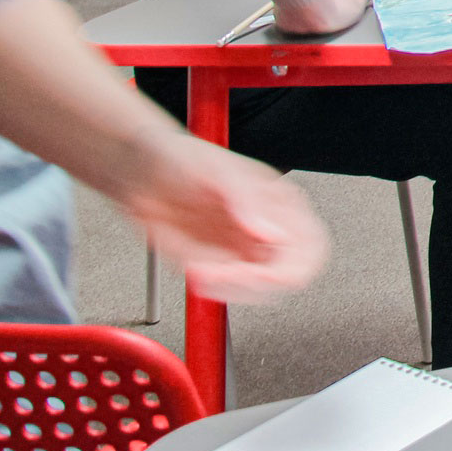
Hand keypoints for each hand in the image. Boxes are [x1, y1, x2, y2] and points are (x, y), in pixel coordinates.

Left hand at [120, 133, 329, 303]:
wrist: (140, 171)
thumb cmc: (183, 159)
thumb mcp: (219, 172)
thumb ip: (247, 201)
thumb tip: (271, 233)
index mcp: (280, 204)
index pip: (311, 245)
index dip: (296, 265)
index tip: (269, 273)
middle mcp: (265, 229)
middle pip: (288, 276)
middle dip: (258, 282)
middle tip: (228, 273)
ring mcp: (240, 250)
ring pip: (256, 291)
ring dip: (230, 288)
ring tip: (203, 269)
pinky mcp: (215, 265)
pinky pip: (224, 291)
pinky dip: (210, 288)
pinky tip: (194, 269)